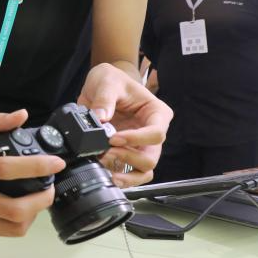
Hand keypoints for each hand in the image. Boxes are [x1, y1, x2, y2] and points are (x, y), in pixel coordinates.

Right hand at [0, 110, 65, 235]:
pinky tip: (25, 209)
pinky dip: (20, 223)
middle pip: (11, 209)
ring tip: (39, 200)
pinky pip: (2, 231)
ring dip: (33, 215)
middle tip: (50, 189)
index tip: (56, 164)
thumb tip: (23, 115)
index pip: (4, 169)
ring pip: (10, 226)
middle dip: (40, 201)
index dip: (35, 167)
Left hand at [77, 63, 172, 187]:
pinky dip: (119, 176)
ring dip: (125, 173)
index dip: (136, 139)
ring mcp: (140, 146)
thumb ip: (104, 99)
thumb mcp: (107, 81)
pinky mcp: (127, 154)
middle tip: (106, 152)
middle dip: (128, 158)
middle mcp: (152, 132)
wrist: (102, 86)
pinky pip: (130, 174)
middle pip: (152, 157)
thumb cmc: (112, 80)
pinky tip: (104, 171)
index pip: (156, 133)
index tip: (113, 138)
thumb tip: (100, 118)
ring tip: (104, 164)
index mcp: (157, 113)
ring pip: (143, 171)